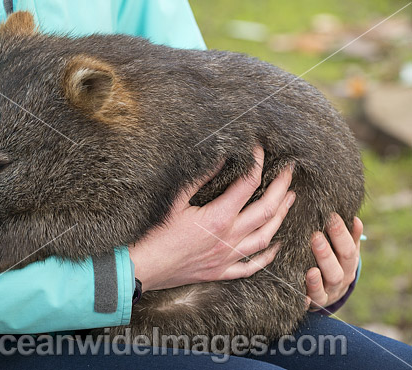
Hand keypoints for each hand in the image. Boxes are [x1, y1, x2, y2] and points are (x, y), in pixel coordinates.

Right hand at [129, 147, 295, 291]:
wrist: (143, 268)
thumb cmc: (155, 234)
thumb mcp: (175, 201)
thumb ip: (200, 178)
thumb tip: (220, 157)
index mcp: (218, 217)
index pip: (248, 183)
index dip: (258, 163)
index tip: (260, 149)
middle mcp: (229, 237)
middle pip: (267, 210)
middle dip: (282, 187)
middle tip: (290, 171)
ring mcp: (227, 257)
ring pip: (266, 237)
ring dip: (282, 217)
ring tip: (290, 200)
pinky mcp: (221, 271)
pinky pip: (251, 267)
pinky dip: (267, 257)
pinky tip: (275, 246)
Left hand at [306, 214, 362, 309]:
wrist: (330, 291)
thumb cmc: (336, 262)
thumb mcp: (344, 250)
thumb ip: (350, 236)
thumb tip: (355, 219)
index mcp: (348, 264)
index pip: (348, 249)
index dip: (341, 234)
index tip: (331, 217)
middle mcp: (340, 279)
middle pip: (337, 270)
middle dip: (326, 254)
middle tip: (315, 237)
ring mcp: (328, 293)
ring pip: (324, 289)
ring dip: (317, 280)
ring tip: (311, 270)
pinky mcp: (314, 303)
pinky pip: (310, 304)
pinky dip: (306, 301)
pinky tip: (302, 297)